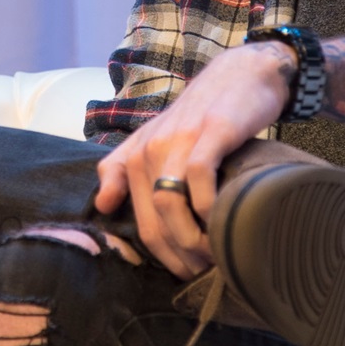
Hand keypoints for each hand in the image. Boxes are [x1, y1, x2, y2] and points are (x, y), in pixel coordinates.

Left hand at [93, 42, 294, 277]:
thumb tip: (102, 205)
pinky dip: (208, 206)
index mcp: (137, 155)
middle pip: (154, 218)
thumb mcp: (158, 137)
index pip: (140, 223)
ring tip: (214, 255)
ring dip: (191, 237)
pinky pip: (198, 176)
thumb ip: (124, 167)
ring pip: (169, 201)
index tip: (186, 272)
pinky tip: (221, 220)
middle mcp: (152, 147)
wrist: (243, 73)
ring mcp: (181, 138)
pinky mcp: (211, 130)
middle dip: (178, 254)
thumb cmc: (204, 113)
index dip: (162, 256)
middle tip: (204, 272)